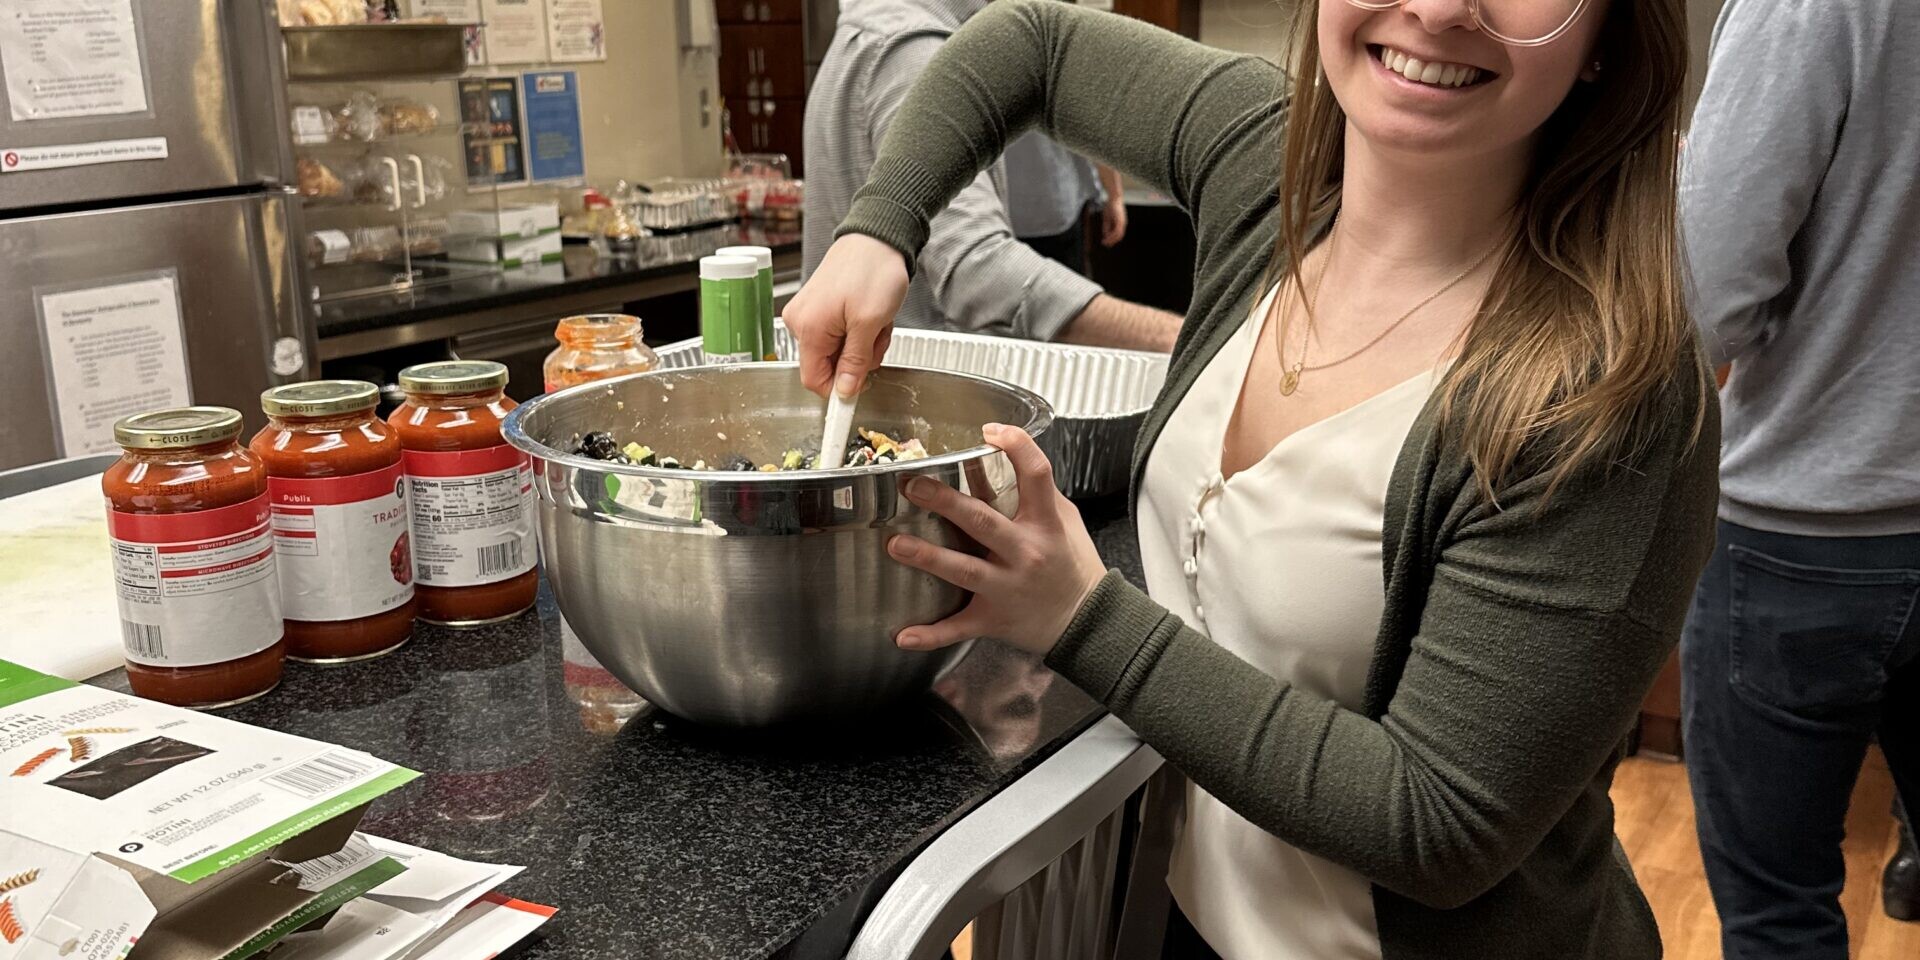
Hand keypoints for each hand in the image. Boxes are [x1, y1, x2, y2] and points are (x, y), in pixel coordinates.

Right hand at [783, 234, 907, 397]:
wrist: (877, 236)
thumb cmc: (873, 270)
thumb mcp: (870, 323)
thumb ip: (854, 362)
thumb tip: (844, 392)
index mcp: (808, 328)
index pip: (814, 380)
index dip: (839, 388)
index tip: (862, 386)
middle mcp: (800, 322)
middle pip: (828, 365)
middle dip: (859, 358)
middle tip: (876, 334)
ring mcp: (809, 313)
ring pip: (837, 350)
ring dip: (863, 343)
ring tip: (875, 319)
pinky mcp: (819, 307)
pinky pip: (839, 333)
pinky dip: (858, 329)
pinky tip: (868, 312)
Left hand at [887, 425, 1107, 656]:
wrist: (1089, 621)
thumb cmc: (1074, 567)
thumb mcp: (1066, 522)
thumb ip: (1036, 495)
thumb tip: (1001, 461)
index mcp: (1046, 524)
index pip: (1036, 474)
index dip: (1015, 445)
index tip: (990, 430)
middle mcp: (1025, 554)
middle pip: (982, 521)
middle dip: (945, 502)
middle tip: (913, 486)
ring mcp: (1007, 588)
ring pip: (963, 570)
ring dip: (927, 557)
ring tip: (895, 544)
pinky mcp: (994, 618)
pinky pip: (958, 627)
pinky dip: (930, 634)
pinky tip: (903, 635)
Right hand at [1100, 197, 1127, 247]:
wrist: (1113, 199)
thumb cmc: (1110, 207)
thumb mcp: (1107, 219)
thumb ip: (1107, 227)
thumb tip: (1105, 235)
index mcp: (1121, 223)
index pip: (1118, 234)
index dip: (1113, 240)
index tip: (1106, 243)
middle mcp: (1123, 224)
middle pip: (1119, 236)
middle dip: (1112, 242)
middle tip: (1106, 245)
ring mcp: (1122, 222)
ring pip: (1118, 235)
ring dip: (1111, 240)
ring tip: (1105, 242)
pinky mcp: (1120, 221)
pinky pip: (1117, 231)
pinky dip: (1112, 235)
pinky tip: (1107, 237)